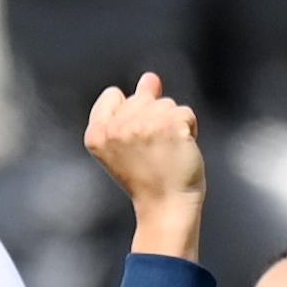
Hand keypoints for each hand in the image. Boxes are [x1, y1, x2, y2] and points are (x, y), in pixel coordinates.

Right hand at [83, 76, 206, 253]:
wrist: (167, 208)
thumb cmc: (148, 179)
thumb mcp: (128, 143)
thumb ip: (133, 107)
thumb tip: (151, 77)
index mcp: (96, 133)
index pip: (113, 94)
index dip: (129, 113)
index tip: (135, 143)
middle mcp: (117, 127)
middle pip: (142, 97)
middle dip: (153, 119)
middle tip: (153, 153)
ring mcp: (144, 125)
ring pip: (166, 103)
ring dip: (172, 124)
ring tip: (167, 153)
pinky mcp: (170, 126)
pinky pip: (186, 113)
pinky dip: (189, 130)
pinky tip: (181, 150)